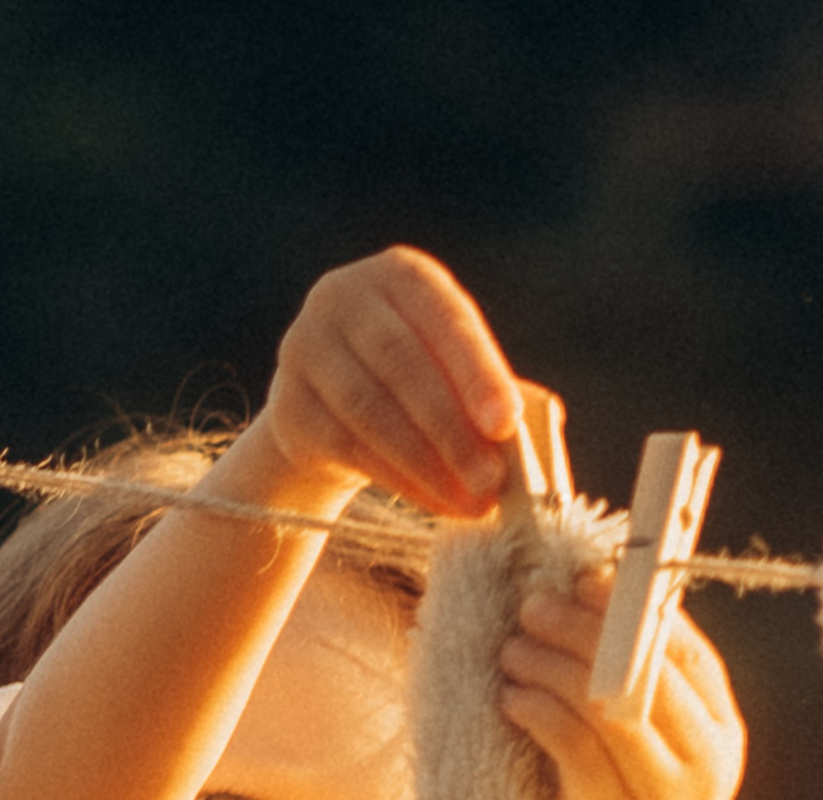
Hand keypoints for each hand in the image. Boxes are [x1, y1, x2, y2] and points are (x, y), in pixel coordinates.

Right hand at [236, 246, 523, 516]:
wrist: (329, 412)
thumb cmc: (414, 383)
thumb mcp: (452, 368)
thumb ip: (489, 389)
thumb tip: (535, 434)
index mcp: (400, 274)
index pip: (444, 319)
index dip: (477, 372)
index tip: (506, 424)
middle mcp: (342, 297)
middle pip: (401, 363)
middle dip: (452, 428)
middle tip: (492, 480)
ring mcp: (304, 348)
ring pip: (370, 410)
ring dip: (427, 463)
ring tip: (472, 501)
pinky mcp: (287, 404)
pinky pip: (346, 446)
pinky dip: (398, 479)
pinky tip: (436, 502)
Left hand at [497, 571, 745, 799]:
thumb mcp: (640, 760)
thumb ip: (630, 699)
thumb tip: (579, 610)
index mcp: (721, 736)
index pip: (689, 652)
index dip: (637, 608)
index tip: (586, 577)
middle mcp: (707, 763)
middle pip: (649, 669)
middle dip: (586, 627)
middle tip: (532, 605)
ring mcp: (667, 797)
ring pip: (611, 703)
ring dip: (553, 664)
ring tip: (511, 649)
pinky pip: (576, 748)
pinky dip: (538, 710)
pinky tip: (510, 697)